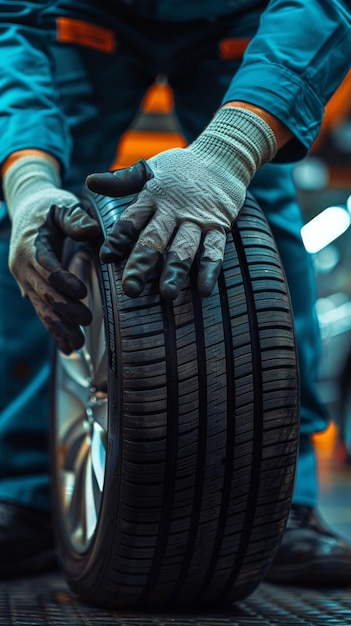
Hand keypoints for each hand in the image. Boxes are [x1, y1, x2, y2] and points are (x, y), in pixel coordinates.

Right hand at [4, 157, 100, 353]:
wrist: (28, 212)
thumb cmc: (50, 209)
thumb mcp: (63, 207)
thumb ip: (76, 219)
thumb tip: (91, 229)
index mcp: (31, 245)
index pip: (45, 266)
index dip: (62, 280)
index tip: (81, 291)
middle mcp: (23, 266)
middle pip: (43, 291)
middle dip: (65, 308)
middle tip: (87, 319)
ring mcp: (24, 281)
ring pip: (41, 308)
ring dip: (59, 326)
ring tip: (78, 342)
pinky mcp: (30, 290)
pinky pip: (41, 313)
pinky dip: (54, 330)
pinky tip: (67, 347)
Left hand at [87, 107, 276, 299]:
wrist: (222, 157)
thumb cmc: (179, 168)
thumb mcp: (149, 169)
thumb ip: (121, 181)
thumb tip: (90, 182)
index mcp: (152, 197)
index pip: (131, 219)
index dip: (119, 239)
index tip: (107, 257)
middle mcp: (173, 210)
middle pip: (155, 239)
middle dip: (142, 264)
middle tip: (131, 289)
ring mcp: (197, 219)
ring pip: (184, 247)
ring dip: (176, 271)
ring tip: (168, 294)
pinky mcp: (218, 225)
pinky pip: (214, 249)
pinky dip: (210, 269)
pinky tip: (204, 290)